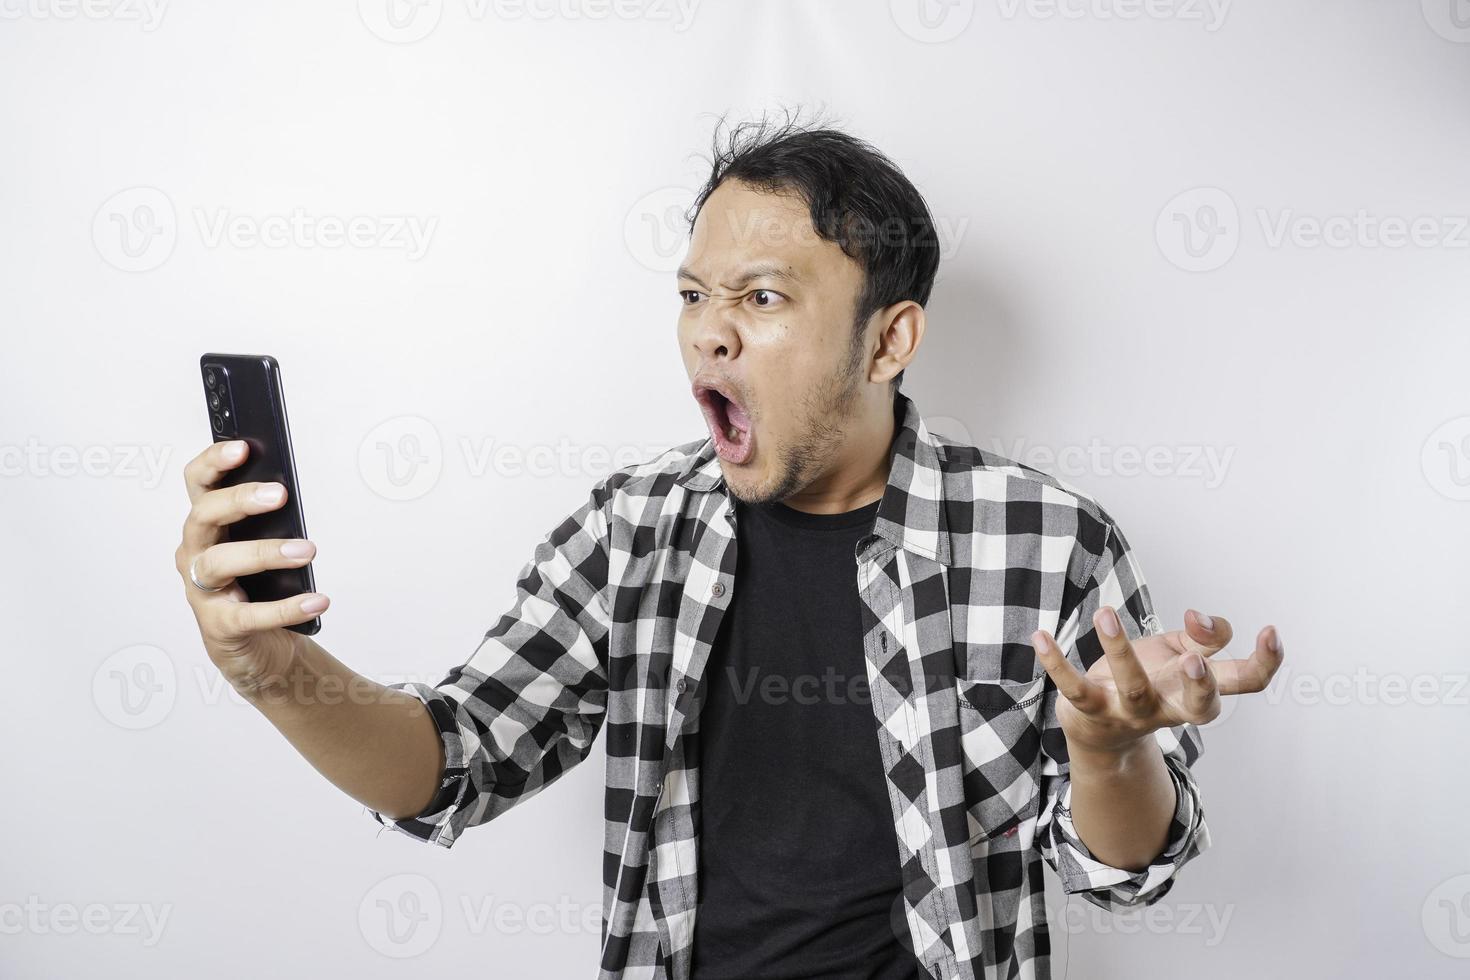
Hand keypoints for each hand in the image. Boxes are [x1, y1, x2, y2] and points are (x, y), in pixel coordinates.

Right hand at [174, 440, 328, 697]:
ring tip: (306, 551)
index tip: (242, 448)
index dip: (213, 462)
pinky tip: (316, 600)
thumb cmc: (258, 585)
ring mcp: (202, 590)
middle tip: (280, 495)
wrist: (257, 645)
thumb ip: (270, 518)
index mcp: (206, 526)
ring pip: (220, 562)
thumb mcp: (262, 544)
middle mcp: (194, 553)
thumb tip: (290, 490)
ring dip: (264, 553)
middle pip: (204, 516)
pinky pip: (249, 615)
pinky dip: (286, 608)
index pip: (198, 484)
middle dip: (239, 501)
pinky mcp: (219, 625)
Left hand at [1031, 607, 1283, 756]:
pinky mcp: (1091, 710)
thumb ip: (1202, 634)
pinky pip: (1074, 689)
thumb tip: (1202, 617)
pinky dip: (1056, 663)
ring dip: (1120, 650)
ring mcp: (1130, 712)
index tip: (1271, 631)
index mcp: (1199, 690)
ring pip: (1132, 687)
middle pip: (1198, 706)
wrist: (1100, 731)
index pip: (1244, 682)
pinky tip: (1040, 637)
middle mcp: (1171, 706)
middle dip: (1199, 683)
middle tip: (1194, 657)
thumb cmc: (1150, 680)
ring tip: (1105, 612)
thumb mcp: (1179, 653)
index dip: (1264, 662)